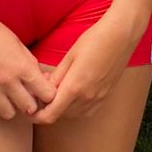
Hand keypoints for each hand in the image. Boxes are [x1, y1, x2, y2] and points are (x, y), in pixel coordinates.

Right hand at [0, 17, 54, 122]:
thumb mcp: (21, 47)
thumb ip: (32, 66)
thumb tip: (42, 82)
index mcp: (24, 67)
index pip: (47, 94)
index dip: (48, 95)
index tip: (43, 93)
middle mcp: (9, 80)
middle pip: (29, 108)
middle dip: (31, 104)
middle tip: (26, 98)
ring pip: (9, 114)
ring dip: (12, 109)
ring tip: (9, 100)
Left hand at [33, 11, 139, 125]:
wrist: (121, 35)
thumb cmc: (94, 40)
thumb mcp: (69, 57)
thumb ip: (56, 77)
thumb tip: (44, 90)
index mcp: (74, 87)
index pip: (50, 115)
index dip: (36, 116)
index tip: (30, 109)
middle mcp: (87, 97)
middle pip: (60, 116)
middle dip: (48, 109)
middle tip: (42, 94)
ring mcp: (98, 98)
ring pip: (73, 115)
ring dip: (62, 109)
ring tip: (57, 92)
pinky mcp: (106, 95)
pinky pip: (87, 111)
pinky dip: (76, 108)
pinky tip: (73, 95)